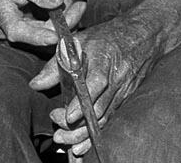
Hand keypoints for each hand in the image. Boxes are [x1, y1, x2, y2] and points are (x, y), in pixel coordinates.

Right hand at [0, 0, 77, 49]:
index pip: (19, 32)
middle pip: (38, 34)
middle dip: (64, 20)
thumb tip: (58, 1)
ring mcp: (13, 34)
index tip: (58, 36)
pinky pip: (40, 28)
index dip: (40, 37)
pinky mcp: (21, 32)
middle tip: (80, 4)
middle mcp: (6, 31)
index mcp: (1, 16)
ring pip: (42, 31)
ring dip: (61, 16)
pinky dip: (53, 16)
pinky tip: (61, 1)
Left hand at [35, 13, 161, 156]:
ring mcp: (123, 91)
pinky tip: (81, 145)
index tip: (68, 116)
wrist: (145, 35)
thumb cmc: (109, 36)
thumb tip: (36, 84)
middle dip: (77, 126)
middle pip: (99, 108)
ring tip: (64, 140)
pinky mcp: (126, 98)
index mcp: (105, 60)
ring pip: (104, 118)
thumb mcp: (80, 42)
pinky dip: (95, 134)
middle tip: (58, 132)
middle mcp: (117, 79)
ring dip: (84, 134)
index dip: (83, 103)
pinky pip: (110, 119)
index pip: (96, 84)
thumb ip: (56, 64)